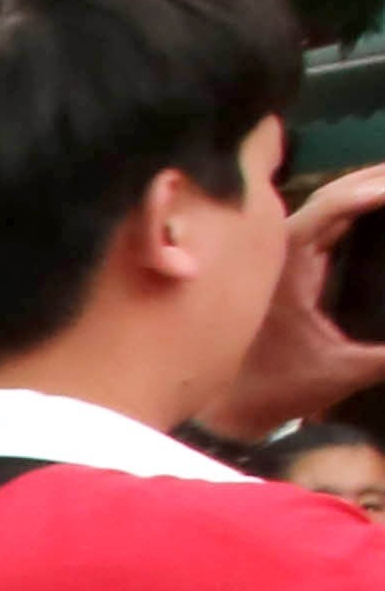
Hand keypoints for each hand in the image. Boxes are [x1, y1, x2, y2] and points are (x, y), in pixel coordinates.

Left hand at [227, 163, 384, 435]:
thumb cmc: (272, 390)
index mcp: (286, 263)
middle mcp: (275, 251)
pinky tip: (371, 208)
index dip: (370, 189)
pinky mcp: (278, 269)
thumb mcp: (340, 371)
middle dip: (374, 178)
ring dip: (360, 190)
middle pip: (329, 196)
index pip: (332, 207)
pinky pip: (315, 226)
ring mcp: (275, 258)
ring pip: (321, 207)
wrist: (221, 412)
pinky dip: (346, 211)